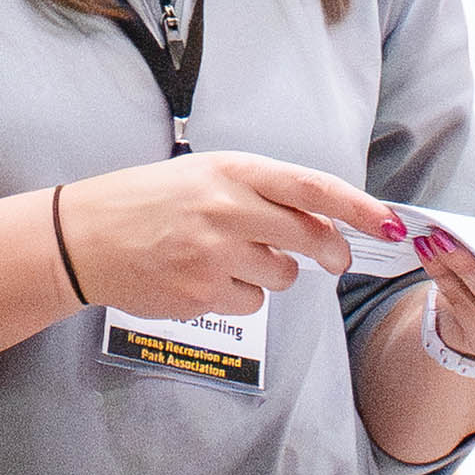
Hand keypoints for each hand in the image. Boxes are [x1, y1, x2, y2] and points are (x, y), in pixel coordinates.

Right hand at [54, 151, 376, 320]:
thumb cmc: (147, 201)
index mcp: (230, 171)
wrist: (84, 237)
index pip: (311, 187)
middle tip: (332, 258)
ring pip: (283, 277)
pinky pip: (250, 304)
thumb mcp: (203, 175)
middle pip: (310, 238)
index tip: (389, 223)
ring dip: (271, 273)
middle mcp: (226, 209)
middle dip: (330, 251)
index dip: (357, 207)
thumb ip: (260, 193)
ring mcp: (214, 255)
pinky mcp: (201, 295)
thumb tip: (321, 223)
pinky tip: (205, 279)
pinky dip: (239, 297)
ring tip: (228, 258)